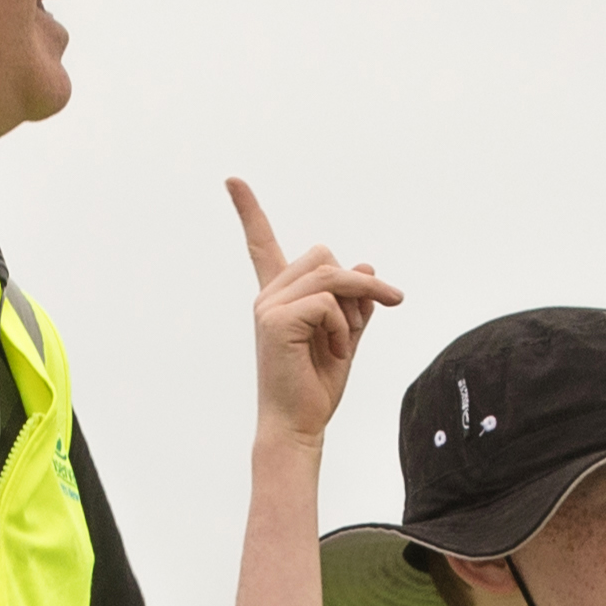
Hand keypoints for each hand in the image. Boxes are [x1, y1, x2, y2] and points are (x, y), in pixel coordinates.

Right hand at [228, 178, 402, 445]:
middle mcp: (268, 296)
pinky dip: (342, 327)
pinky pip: (329, 302)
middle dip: (356, 285)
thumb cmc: (315, 387)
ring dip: (355, 307)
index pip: (262, 245)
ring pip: (331, 276)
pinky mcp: (276, 319)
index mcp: (278, 297)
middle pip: (324, 256)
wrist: (298, 426)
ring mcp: (268, 306)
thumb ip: (354, 303)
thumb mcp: (344, 337)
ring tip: (343, 344)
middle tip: (373, 315)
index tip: (232, 180)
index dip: (249, 212)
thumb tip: (365, 266)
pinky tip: (331, 352)